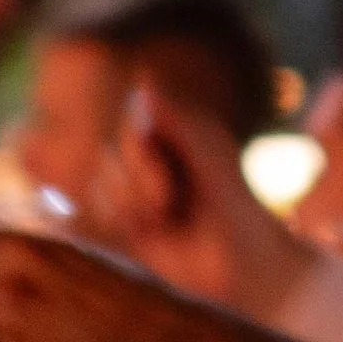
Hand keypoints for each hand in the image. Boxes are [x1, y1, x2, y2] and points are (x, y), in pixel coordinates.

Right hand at [93, 84, 318, 324]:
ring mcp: (136, 185)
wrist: (243, 264)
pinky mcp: (125, 218)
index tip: (161, 158)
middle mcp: (152, 153)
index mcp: (174, 129)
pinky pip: (99, 205)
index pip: (132, 113)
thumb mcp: (212, 155)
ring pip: (101, 176)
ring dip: (131, 200)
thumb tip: (142, 77)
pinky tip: (148, 230)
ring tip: (165, 217)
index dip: (138, 140)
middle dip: (138, 174)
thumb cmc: (237, 203)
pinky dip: (121, 217)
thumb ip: (179, 119)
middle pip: (112, 147)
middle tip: (168, 199)